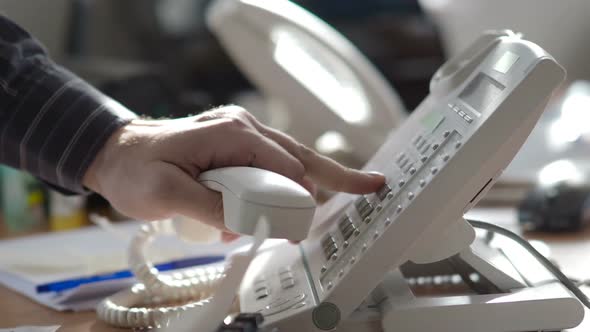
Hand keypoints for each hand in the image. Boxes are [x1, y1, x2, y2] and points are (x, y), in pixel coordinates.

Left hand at [83, 106, 384, 235]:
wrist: (115, 152)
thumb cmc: (136, 168)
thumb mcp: (168, 193)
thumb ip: (214, 206)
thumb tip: (256, 222)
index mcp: (232, 133)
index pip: (283, 167)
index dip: (298, 197)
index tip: (302, 225)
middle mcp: (243, 128)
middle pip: (300, 156)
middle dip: (336, 175)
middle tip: (373, 185)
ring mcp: (240, 135)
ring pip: (290, 159)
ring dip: (310, 182)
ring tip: (346, 191)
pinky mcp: (235, 146)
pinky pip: (269, 165)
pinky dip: (282, 184)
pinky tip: (287, 200)